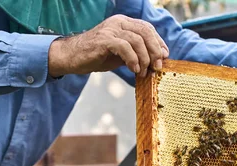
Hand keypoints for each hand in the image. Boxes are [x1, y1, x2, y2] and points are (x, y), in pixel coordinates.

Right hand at [48, 15, 168, 77]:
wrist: (71, 57)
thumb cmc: (95, 56)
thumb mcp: (119, 53)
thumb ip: (134, 53)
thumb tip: (154, 61)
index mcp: (123, 23)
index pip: (147, 28)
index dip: (158, 42)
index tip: (164, 56)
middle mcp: (118, 22)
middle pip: (145, 32)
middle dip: (155, 50)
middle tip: (157, 66)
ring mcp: (111, 30)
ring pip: (137, 40)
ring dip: (145, 58)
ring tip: (145, 72)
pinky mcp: (104, 40)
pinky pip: (125, 47)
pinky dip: (133, 59)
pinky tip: (134, 70)